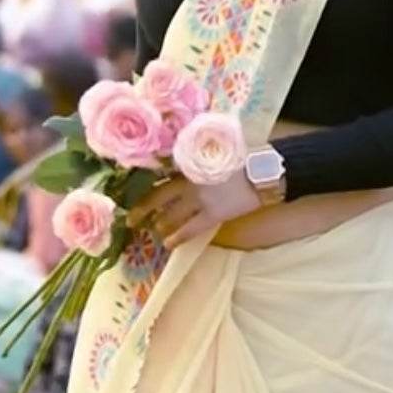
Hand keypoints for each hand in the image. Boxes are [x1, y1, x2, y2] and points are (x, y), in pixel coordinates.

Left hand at [127, 169, 259, 249]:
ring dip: (160, 223)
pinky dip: (177, 238)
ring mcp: (200, 200)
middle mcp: (190, 182)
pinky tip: (167, 243)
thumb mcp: (212, 149)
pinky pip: (190, 229)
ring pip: (172, 215)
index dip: (143, 183)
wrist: (262, 172)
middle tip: (131, 219)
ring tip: (154, 228)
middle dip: (143, 209)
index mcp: (189, 162)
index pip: (158, 173)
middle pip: (158, 196)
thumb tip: (172, 160)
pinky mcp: (213, 215)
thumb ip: (192, 156)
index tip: (130, 191)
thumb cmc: (239, 156)